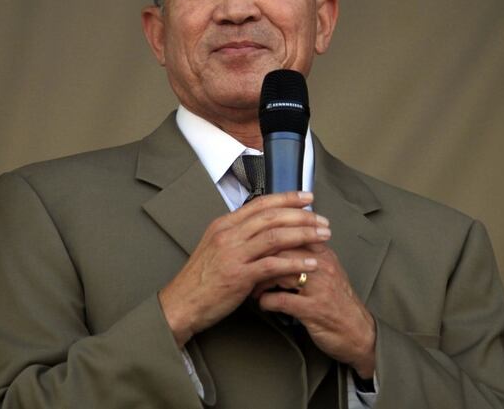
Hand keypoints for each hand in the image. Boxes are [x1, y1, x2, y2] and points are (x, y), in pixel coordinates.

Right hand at [158, 191, 330, 346]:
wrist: (180, 305)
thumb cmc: (200, 280)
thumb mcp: (216, 248)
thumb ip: (238, 236)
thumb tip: (264, 228)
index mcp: (223, 225)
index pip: (260, 203)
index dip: (287, 198)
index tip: (308, 197)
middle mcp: (228, 235)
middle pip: (272, 216)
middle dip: (302, 215)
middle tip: (323, 219)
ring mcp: (233, 254)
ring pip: (276, 236)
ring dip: (304, 234)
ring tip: (324, 236)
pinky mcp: (238, 276)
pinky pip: (273, 265)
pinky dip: (296, 262)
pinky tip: (312, 262)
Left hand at [254, 246, 376, 378]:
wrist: (360, 332)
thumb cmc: (339, 302)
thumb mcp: (328, 272)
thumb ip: (308, 255)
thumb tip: (282, 243)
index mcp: (324, 254)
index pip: (291, 233)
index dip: (267, 239)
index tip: (253, 249)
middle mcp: (322, 266)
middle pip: (281, 248)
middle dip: (259, 258)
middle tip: (248, 269)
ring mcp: (318, 288)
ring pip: (278, 271)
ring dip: (259, 280)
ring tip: (253, 287)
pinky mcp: (313, 310)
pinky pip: (280, 300)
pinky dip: (265, 301)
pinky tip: (263, 304)